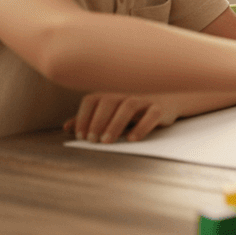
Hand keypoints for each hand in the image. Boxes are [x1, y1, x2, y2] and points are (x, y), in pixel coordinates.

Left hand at [63, 93, 181, 142]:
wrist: (169, 101)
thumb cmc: (134, 110)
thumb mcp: (111, 114)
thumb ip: (90, 119)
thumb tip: (66, 127)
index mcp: (111, 93)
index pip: (92, 100)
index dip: (83, 117)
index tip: (81, 136)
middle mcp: (126, 92)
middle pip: (109, 101)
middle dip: (98, 122)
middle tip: (93, 141)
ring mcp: (144, 98)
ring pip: (128, 106)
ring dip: (115, 124)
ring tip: (107, 142)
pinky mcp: (161, 107)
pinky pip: (152, 114)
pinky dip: (142, 126)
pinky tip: (132, 139)